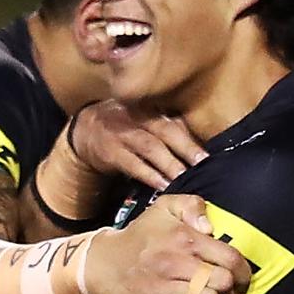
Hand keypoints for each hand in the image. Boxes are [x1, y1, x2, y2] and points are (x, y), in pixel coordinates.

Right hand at [72, 101, 206, 189]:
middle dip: (186, 148)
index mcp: (150, 108)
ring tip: (183, 177)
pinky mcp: (110, 152)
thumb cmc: (124, 126)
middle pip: (166, 131)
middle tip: (202, 164)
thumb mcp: (144, 119)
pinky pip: (132, 164)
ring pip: (150, 148)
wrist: (85, 129)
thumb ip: (168, 127)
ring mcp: (122, 133)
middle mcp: (137, 117)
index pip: (175, 121)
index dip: (192, 136)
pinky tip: (161, 184)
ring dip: (169, 164)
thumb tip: (199, 144)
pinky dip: (148, 175)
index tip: (208, 154)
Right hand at [86, 194, 251, 293]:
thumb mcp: (164, 209)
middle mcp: (175, 263)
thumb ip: (193, 206)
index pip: (231, 258)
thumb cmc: (141, 236)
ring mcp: (162, 288)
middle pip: (223, 283)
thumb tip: (211, 227)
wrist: (100, 265)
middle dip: (232, 291)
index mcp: (185, 238)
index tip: (243, 281)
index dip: (244, 273)